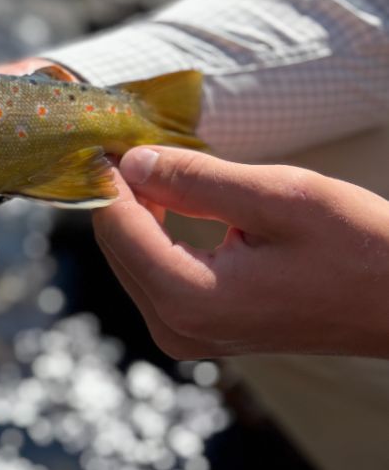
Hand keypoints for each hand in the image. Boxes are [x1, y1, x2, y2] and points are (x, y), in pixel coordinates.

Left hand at [94, 146, 388, 358]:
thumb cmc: (360, 249)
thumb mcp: (278, 197)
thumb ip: (196, 180)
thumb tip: (132, 161)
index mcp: (189, 299)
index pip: (116, 228)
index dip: (109, 176)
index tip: (109, 133)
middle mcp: (176, 327)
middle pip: (116, 246)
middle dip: (122, 192)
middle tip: (134, 139)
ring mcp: (185, 336)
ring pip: (132, 259)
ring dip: (139, 211)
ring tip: (159, 162)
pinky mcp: (198, 332)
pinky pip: (156, 274)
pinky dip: (158, 235)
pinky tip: (175, 198)